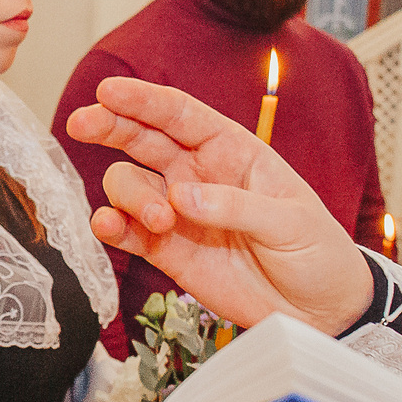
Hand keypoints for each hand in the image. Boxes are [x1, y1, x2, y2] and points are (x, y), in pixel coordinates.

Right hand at [63, 76, 372, 334]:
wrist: (318, 310)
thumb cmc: (316, 252)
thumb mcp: (290, 222)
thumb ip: (235, 207)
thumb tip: (179, 196)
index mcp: (233, 151)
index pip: (180, 115)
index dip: (143, 100)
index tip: (109, 91)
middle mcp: (198, 175)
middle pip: (141, 139)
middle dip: (110, 126)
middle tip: (83, 124)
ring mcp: (177, 213)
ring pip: (128, 185)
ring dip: (130, 196)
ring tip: (158, 221)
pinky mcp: (166, 251)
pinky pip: (126, 232)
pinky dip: (110, 227)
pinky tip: (108, 227)